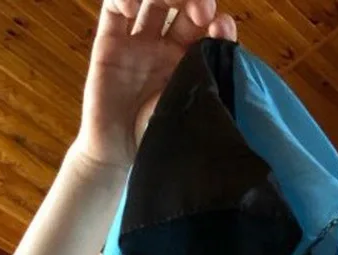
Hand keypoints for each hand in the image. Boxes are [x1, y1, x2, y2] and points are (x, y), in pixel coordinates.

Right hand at [74, 0, 238, 171]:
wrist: (117, 156)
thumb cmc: (155, 139)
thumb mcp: (187, 112)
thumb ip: (205, 83)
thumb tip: (228, 53)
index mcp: (191, 61)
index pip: (208, 27)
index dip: (217, 21)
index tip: (222, 28)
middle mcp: (166, 46)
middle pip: (183, 5)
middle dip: (194, 0)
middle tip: (201, 13)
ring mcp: (138, 41)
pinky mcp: (109, 42)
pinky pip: (114, 9)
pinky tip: (132, 8)